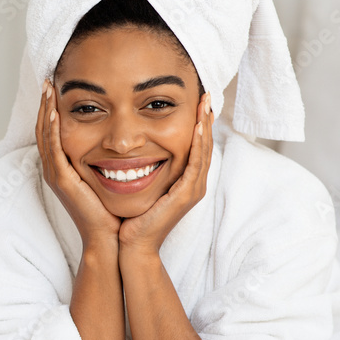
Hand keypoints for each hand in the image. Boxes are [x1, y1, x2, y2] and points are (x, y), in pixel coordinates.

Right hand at [36, 79, 120, 248]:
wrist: (111, 238)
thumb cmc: (113, 211)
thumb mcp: (108, 178)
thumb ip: (107, 159)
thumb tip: (122, 142)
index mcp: (63, 168)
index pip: (53, 133)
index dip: (52, 110)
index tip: (57, 88)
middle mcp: (55, 170)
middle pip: (43, 130)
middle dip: (44, 104)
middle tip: (48, 81)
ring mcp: (56, 175)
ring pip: (44, 136)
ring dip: (45, 110)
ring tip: (49, 88)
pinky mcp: (62, 180)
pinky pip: (53, 149)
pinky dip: (52, 129)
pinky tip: (55, 111)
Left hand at [118, 93, 213, 254]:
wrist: (133, 244)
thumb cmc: (133, 217)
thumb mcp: (141, 185)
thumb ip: (144, 168)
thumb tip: (133, 149)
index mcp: (185, 181)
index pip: (195, 146)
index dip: (198, 124)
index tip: (196, 102)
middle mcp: (193, 184)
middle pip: (204, 145)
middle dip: (205, 120)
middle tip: (206, 96)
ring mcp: (192, 190)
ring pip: (203, 152)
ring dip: (205, 126)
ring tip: (205, 105)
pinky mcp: (186, 195)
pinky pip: (195, 165)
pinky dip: (198, 145)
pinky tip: (197, 128)